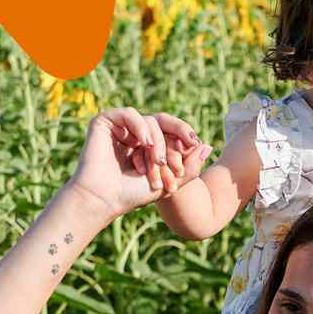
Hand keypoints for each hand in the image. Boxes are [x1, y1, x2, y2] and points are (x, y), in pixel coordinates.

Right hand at [64, 108, 211, 219]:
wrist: (104, 199)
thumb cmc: (133, 195)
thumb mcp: (170, 182)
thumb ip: (189, 167)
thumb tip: (208, 145)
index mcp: (148, 145)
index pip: (172, 132)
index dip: (185, 135)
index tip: (195, 144)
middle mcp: (135, 134)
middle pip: (163, 121)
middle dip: (179, 130)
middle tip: (190, 141)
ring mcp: (120, 128)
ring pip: (149, 121)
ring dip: (158, 142)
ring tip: (158, 162)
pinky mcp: (104, 123)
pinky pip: (129, 114)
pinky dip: (141, 126)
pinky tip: (145, 143)